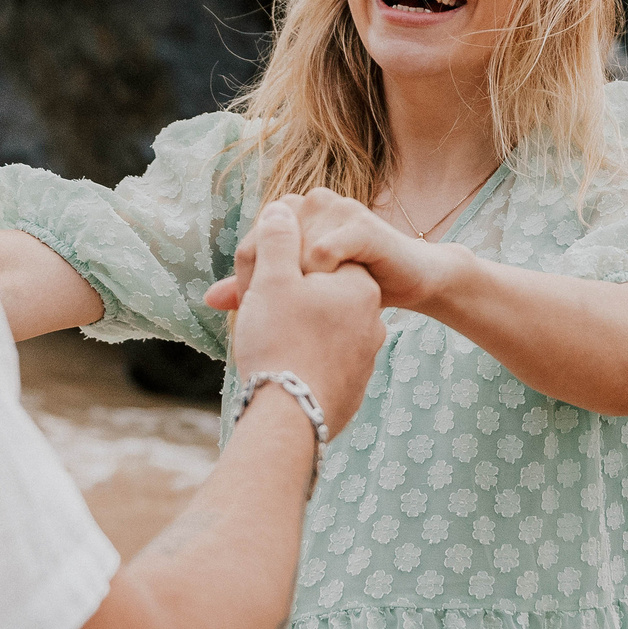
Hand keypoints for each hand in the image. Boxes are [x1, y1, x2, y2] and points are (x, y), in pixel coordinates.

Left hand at [205, 188, 462, 316]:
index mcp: (294, 213)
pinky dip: (322, 279)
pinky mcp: (360, 223)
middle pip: (267, 244)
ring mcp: (336, 208)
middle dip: (270, 284)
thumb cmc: (356, 285)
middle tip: (280, 317)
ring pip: (292, 249)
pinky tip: (330, 301)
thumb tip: (210, 298)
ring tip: (308, 311)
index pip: (251, 244)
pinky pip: (323, 251)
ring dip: (296, 284)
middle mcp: (311, 202)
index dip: (249, 281)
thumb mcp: (302, 288)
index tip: (260, 315)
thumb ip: (258, 288)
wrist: (414, 279)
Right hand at [222, 200, 384, 432]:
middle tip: (254, 312)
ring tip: (263, 342)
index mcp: (360, 287)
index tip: (258, 280)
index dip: (283, 263)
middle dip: (285, 297)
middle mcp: (372, 320)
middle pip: (320, 293)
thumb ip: (279, 238)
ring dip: (291, 328)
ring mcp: (365, 357)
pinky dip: (300, 358)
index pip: (320, 257)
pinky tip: (279, 367)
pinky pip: (323, 360)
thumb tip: (282, 208)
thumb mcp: (273, 280)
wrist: (289, 420)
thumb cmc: (280, 343)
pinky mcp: (353, 387)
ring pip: (320, 328)